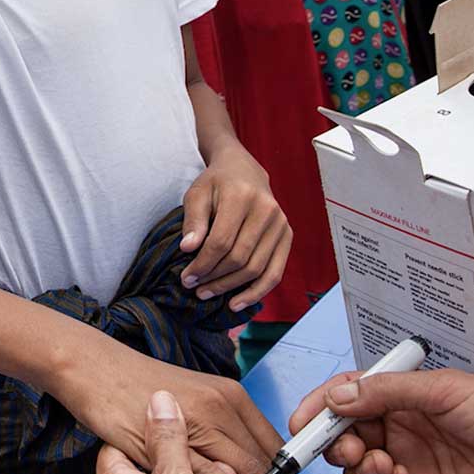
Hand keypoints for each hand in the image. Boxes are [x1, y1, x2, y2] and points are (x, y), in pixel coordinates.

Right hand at [57, 337, 317, 473]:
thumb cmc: (138, 387)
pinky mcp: (171, 437)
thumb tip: (244, 463)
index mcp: (232, 397)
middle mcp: (223, 405)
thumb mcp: (192, 404)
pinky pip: (210, 471)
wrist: (94, 366)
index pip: (276, 449)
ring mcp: (198, 420)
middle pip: (269, 464)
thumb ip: (219, 430)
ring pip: (248, 471)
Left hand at [180, 145, 291, 312]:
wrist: (244, 170)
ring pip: (257, 268)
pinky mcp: (287, 236)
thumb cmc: (216, 184)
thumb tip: (188, 249)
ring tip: (208, 294)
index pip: (221, 241)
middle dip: (214, 277)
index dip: (203, 264)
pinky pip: (275, 272)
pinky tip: (237, 303)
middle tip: (194, 288)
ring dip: (231, 287)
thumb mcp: (196, 194)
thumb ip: (193, 221)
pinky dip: (257, 291)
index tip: (186, 278)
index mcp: (242, 196)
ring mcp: (281, 224)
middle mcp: (267, 211)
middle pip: (239, 257)